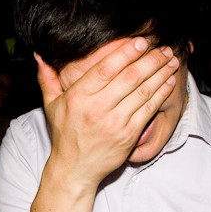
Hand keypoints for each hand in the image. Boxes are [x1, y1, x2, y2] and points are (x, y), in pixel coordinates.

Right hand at [36, 38, 178, 187]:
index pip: (105, 69)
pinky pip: (148, 110)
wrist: (75, 169)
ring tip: (171, 60)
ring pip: (142, 91)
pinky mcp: (128, 136)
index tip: (140, 41)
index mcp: (78, 97)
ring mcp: (114, 123)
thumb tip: (39, 54)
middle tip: (163, 47)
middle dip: (150, 59)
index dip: (125, 53)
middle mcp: (96, 109)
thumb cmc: (65, 135)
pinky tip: (169, 82)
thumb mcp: (51, 105)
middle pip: (129, 77)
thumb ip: (47, 78)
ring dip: (160, 73)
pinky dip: (161, 94)